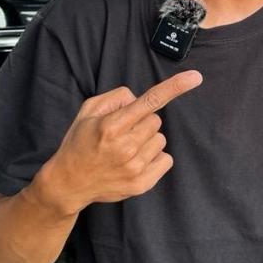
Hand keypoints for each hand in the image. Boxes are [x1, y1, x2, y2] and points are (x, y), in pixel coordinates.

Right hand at [37, 70, 202, 214]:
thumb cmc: (79, 143)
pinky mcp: (141, 184)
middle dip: (142, 123)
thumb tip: (138, 99)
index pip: (149, 101)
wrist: (68, 183)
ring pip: (161, 139)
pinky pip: (165, 159)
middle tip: (121, 134)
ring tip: (124, 150)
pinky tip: (133, 162)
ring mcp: (134, 168)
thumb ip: (115, 98)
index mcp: (111, 126)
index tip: (195, 77)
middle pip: (156, 121)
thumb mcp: (88, 112)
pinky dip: (153, 158)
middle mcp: (125, 147)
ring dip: (147, 141)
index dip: (174, 88)